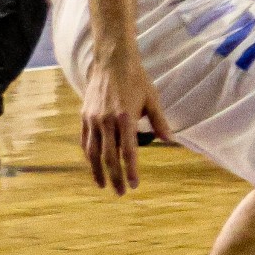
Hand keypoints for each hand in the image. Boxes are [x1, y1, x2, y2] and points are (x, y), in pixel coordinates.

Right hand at [81, 50, 173, 193]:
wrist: (112, 62)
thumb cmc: (136, 80)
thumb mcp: (152, 99)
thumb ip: (159, 121)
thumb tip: (170, 140)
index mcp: (125, 118)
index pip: (128, 151)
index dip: (131, 170)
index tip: (134, 184)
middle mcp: (106, 121)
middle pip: (109, 157)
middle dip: (115, 176)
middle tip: (120, 192)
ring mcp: (93, 119)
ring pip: (93, 152)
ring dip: (97, 171)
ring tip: (103, 185)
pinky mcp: (84, 116)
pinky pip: (85, 141)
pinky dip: (89, 156)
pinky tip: (93, 165)